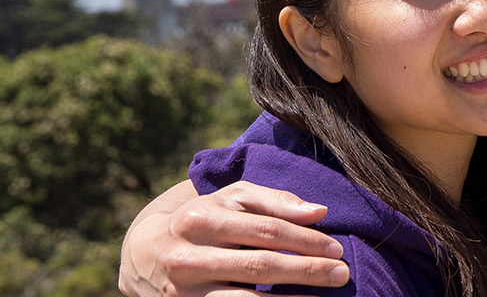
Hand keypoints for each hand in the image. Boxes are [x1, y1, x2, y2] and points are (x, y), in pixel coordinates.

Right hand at [119, 179, 350, 296]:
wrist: (144, 254)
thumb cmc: (203, 219)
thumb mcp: (231, 199)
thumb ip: (275, 201)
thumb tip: (319, 212)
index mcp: (201, 219)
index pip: (265, 231)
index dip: (305, 240)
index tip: (336, 250)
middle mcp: (188, 256)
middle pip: (259, 266)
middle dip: (306, 270)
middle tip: (342, 274)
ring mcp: (185, 291)